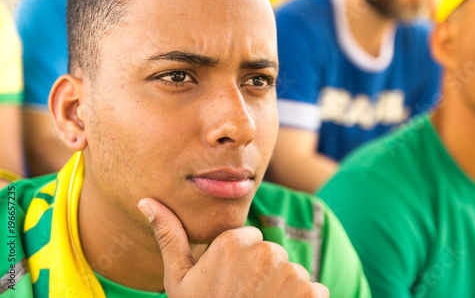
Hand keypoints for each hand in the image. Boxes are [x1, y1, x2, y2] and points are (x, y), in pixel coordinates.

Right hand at [138, 198, 328, 297]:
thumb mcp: (179, 280)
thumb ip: (169, 236)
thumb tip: (145, 201)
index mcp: (233, 242)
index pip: (250, 238)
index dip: (241, 262)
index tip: (231, 283)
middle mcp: (265, 251)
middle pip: (271, 254)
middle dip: (263, 273)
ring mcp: (292, 273)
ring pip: (292, 272)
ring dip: (283, 289)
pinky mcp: (313, 294)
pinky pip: (313, 290)